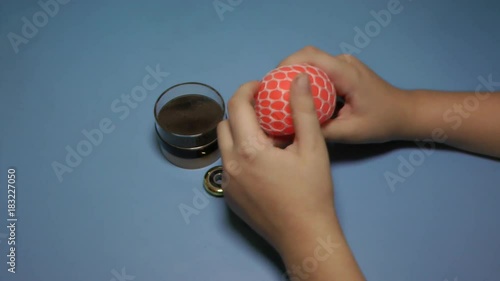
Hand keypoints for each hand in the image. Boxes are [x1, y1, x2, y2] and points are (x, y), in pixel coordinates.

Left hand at [217, 74, 335, 253]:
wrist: (304, 236)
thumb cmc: (312, 192)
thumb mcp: (313, 147)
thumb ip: (303, 110)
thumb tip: (298, 78)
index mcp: (249, 150)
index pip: (236, 106)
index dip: (247, 89)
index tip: (261, 87)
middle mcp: (230, 165)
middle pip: (225, 124)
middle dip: (240, 111)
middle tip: (264, 111)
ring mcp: (227, 183)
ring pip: (224, 146)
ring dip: (238, 133)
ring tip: (264, 137)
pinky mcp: (229, 197)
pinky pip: (227, 166)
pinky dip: (239, 155)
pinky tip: (261, 162)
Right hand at [279, 46, 413, 142]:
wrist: (404, 113)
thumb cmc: (381, 122)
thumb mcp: (350, 132)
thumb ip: (322, 130)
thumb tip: (293, 131)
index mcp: (346, 74)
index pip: (311, 57)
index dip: (288, 65)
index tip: (271, 82)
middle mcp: (344, 63)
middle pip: (308, 56)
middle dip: (286, 70)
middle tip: (271, 91)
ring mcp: (344, 65)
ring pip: (312, 62)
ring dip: (294, 74)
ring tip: (279, 94)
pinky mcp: (343, 71)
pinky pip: (319, 70)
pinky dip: (305, 79)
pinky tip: (296, 96)